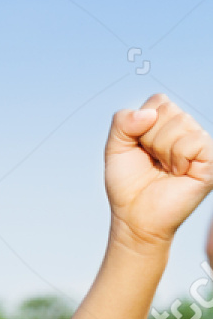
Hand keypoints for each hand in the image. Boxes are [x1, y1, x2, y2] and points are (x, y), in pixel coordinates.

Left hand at [105, 94, 212, 248]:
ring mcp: (202, 144)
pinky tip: (177, 172)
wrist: (135, 217)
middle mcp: (188, 131)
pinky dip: (177, 157)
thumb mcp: (115, 148)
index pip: (158, 101)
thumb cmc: (128, 185)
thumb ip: (122, 122)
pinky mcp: (211, 160)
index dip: (140, 125)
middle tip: (152, 161)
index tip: (139, 148)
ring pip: (181, 122)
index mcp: (168, 125)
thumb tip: (148, 113)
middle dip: (149, 137)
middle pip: (168, 109)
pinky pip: (193, 141)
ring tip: (164, 168)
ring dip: (161, 149)